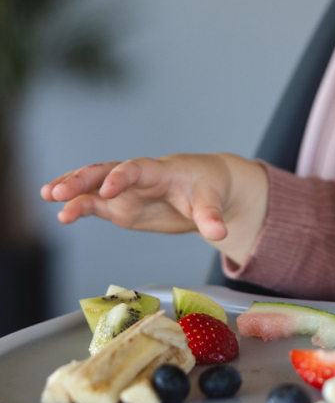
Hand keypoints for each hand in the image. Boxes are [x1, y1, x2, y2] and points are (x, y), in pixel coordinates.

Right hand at [41, 153, 268, 264]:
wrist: (206, 184)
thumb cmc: (209, 186)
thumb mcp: (213, 200)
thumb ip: (211, 216)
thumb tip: (218, 233)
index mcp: (161, 171)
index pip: (138, 169)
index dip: (122, 177)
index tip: (108, 189)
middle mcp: (138, 177)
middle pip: (106, 170)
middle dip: (83, 179)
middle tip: (60, 191)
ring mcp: (126, 191)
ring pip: (93, 184)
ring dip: (71, 187)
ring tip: (48, 195)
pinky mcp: (119, 205)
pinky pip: (94, 202)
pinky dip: (76, 205)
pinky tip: (60, 212)